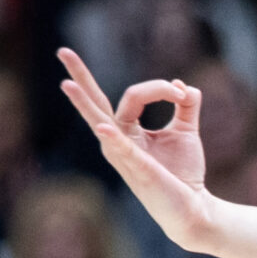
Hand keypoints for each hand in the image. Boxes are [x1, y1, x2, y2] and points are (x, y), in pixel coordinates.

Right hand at [57, 49, 218, 251]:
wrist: (194, 206)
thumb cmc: (183, 173)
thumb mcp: (185, 133)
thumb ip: (185, 107)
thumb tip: (185, 86)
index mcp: (128, 130)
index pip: (134, 95)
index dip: (160, 88)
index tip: (182, 94)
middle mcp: (118, 140)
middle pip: (95, 103)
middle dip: (80, 77)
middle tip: (62, 50)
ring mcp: (123, 154)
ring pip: (100, 122)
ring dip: (84, 103)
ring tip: (66, 84)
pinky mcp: (137, 169)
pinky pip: (122, 150)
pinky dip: (113, 138)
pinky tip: (103, 127)